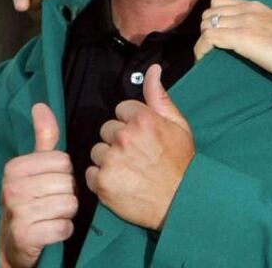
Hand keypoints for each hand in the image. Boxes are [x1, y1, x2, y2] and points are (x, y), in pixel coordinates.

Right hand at [0, 104, 76, 267]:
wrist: (11, 244)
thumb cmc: (28, 201)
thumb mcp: (33, 167)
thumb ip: (43, 137)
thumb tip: (41, 105)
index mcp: (14, 167)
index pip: (63, 161)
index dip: (64, 175)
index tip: (49, 184)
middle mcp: (12, 188)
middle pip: (68, 183)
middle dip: (66, 195)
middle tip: (50, 202)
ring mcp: (17, 212)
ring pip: (69, 204)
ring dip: (66, 214)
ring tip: (49, 216)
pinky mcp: (25, 236)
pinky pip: (64, 227)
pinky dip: (63, 231)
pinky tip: (49, 230)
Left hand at [86, 65, 194, 230]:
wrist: (181, 201)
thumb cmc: (181, 163)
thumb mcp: (177, 124)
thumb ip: (159, 96)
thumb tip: (152, 70)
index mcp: (142, 119)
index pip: (120, 110)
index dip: (131, 123)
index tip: (142, 137)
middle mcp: (123, 137)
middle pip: (106, 130)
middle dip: (118, 141)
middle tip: (136, 156)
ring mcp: (111, 160)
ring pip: (97, 151)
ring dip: (108, 160)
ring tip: (129, 171)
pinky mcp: (102, 182)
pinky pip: (90, 173)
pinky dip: (101, 179)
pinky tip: (120, 182)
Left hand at [195, 0, 271, 91]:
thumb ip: (261, 30)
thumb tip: (250, 44)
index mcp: (258, 6)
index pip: (220, 2)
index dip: (213, 20)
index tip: (214, 39)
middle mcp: (250, 8)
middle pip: (210, 11)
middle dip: (205, 30)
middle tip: (211, 51)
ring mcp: (246, 21)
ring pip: (206, 23)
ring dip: (203, 40)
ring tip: (209, 57)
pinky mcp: (244, 38)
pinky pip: (209, 38)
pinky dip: (201, 50)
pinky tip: (204, 61)